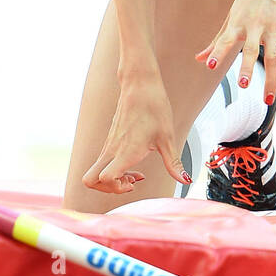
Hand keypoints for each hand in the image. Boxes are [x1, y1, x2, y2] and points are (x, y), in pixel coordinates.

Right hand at [82, 72, 189, 194]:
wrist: (140, 85)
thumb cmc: (154, 108)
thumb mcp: (168, 138)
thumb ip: (174, 163)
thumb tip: (186, 180)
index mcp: (125, 151)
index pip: (104, 178)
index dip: (116, 188)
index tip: (134, 182)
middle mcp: (112, 150)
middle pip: (89, 180)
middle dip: (106, 189)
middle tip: (128, 183)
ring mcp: (108, 146)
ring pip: (95, 172)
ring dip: (112, 180)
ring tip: (134, 175)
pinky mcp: (109, 141)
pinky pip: (103, 163)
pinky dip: (115, 170)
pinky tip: (134, 162)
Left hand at [195, 0, 275, 103]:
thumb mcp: (232, 15)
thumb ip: (218, 40)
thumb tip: (199, 60)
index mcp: (238, 22)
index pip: (225, 39)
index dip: (218, 52)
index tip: (210, 65)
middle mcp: (255, 25)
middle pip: (251, 50)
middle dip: (246, 67)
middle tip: (242, 84)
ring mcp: (275, 27)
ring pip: (274, 57)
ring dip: (271, 80)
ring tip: (267, 101)